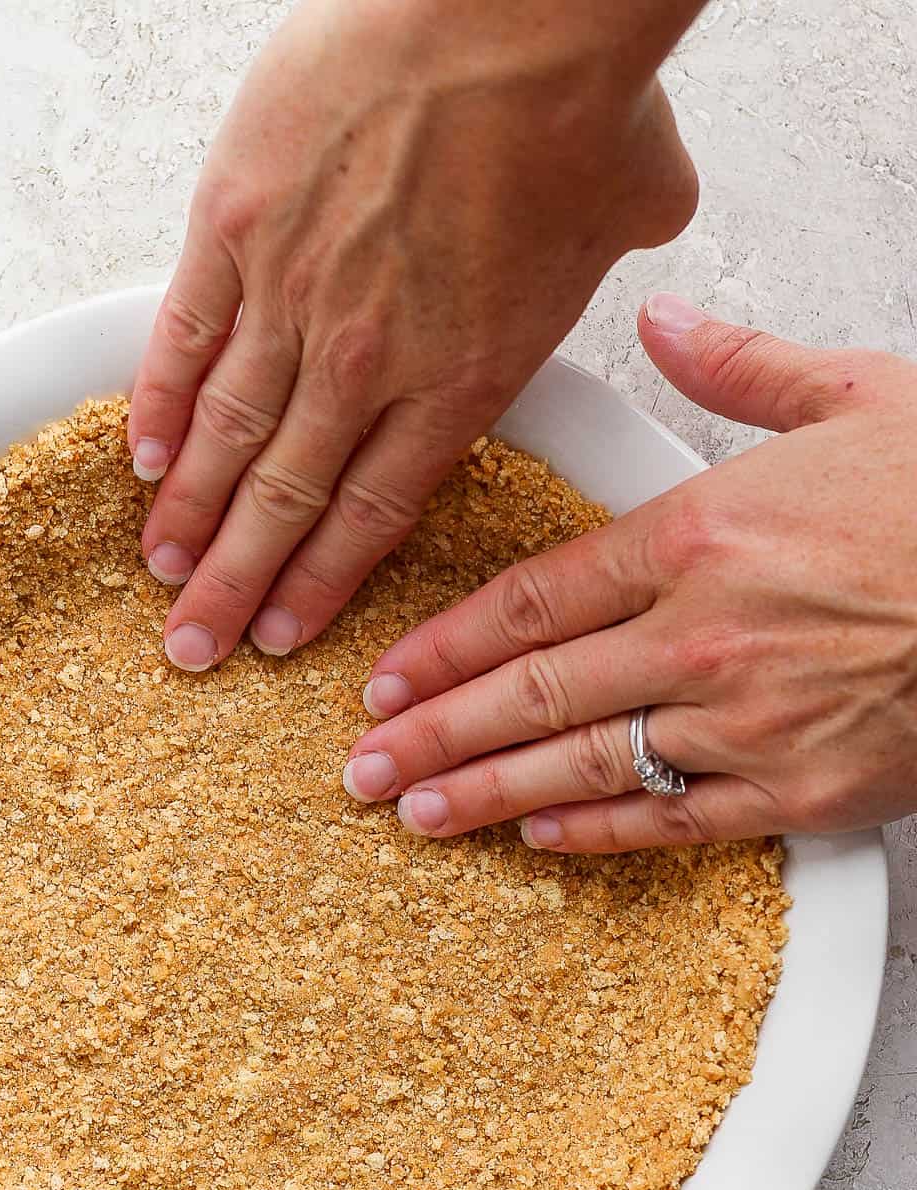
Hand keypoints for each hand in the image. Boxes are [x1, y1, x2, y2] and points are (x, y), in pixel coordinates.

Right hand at [128, 0, 698, 672]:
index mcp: (461, 380)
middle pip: (288, 501)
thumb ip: (622, 244)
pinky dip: (161, 404)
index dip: (321, 584)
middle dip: (236, 587)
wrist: (508, 8)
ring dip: (191, 516)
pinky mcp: (235, 220)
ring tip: (163, 575)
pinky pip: (186, 336)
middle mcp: (367, 362)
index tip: (283, 635)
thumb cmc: (576, 97)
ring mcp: (293, 293)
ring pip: (229, 436)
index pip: (373, 514)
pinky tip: (142, 462)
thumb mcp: (630, 204)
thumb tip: (644, 216)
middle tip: (195, 649)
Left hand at [343, 296, 916, 850]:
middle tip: (362, 766)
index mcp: (701, 532)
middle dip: (432, 732)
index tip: (386, 675)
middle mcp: (703, 634)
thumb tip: (669, 324)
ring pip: (580, 765)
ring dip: (482, 791)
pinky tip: (533, 834)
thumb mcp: (860, 397)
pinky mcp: (798, 792)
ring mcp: (746, 720)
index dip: (445, 644)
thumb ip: (744, 372)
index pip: (532, 600)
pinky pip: (671, 819)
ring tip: (413, 811)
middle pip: (531, 693)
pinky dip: (596, 830)